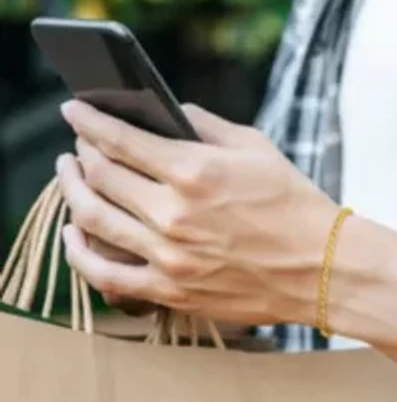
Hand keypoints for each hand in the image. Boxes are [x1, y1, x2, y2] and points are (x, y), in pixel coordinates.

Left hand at [56, 101, 337, 325]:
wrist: (321, 267)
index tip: (73, 111)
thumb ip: (205, 124)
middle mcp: (173, 214)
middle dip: (80, 152)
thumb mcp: (257, 147)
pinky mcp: (171, 290)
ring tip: (69, 177)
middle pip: (100, 176)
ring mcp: (168, 256)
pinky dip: (79, 251)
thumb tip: (164, 112)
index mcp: (195, 171)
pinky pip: (106, 274)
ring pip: (93, 219)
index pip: (119, 139)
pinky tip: (74, 232)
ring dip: (71, 191)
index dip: (88, 121)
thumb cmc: (294, 203)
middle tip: (77, 144)